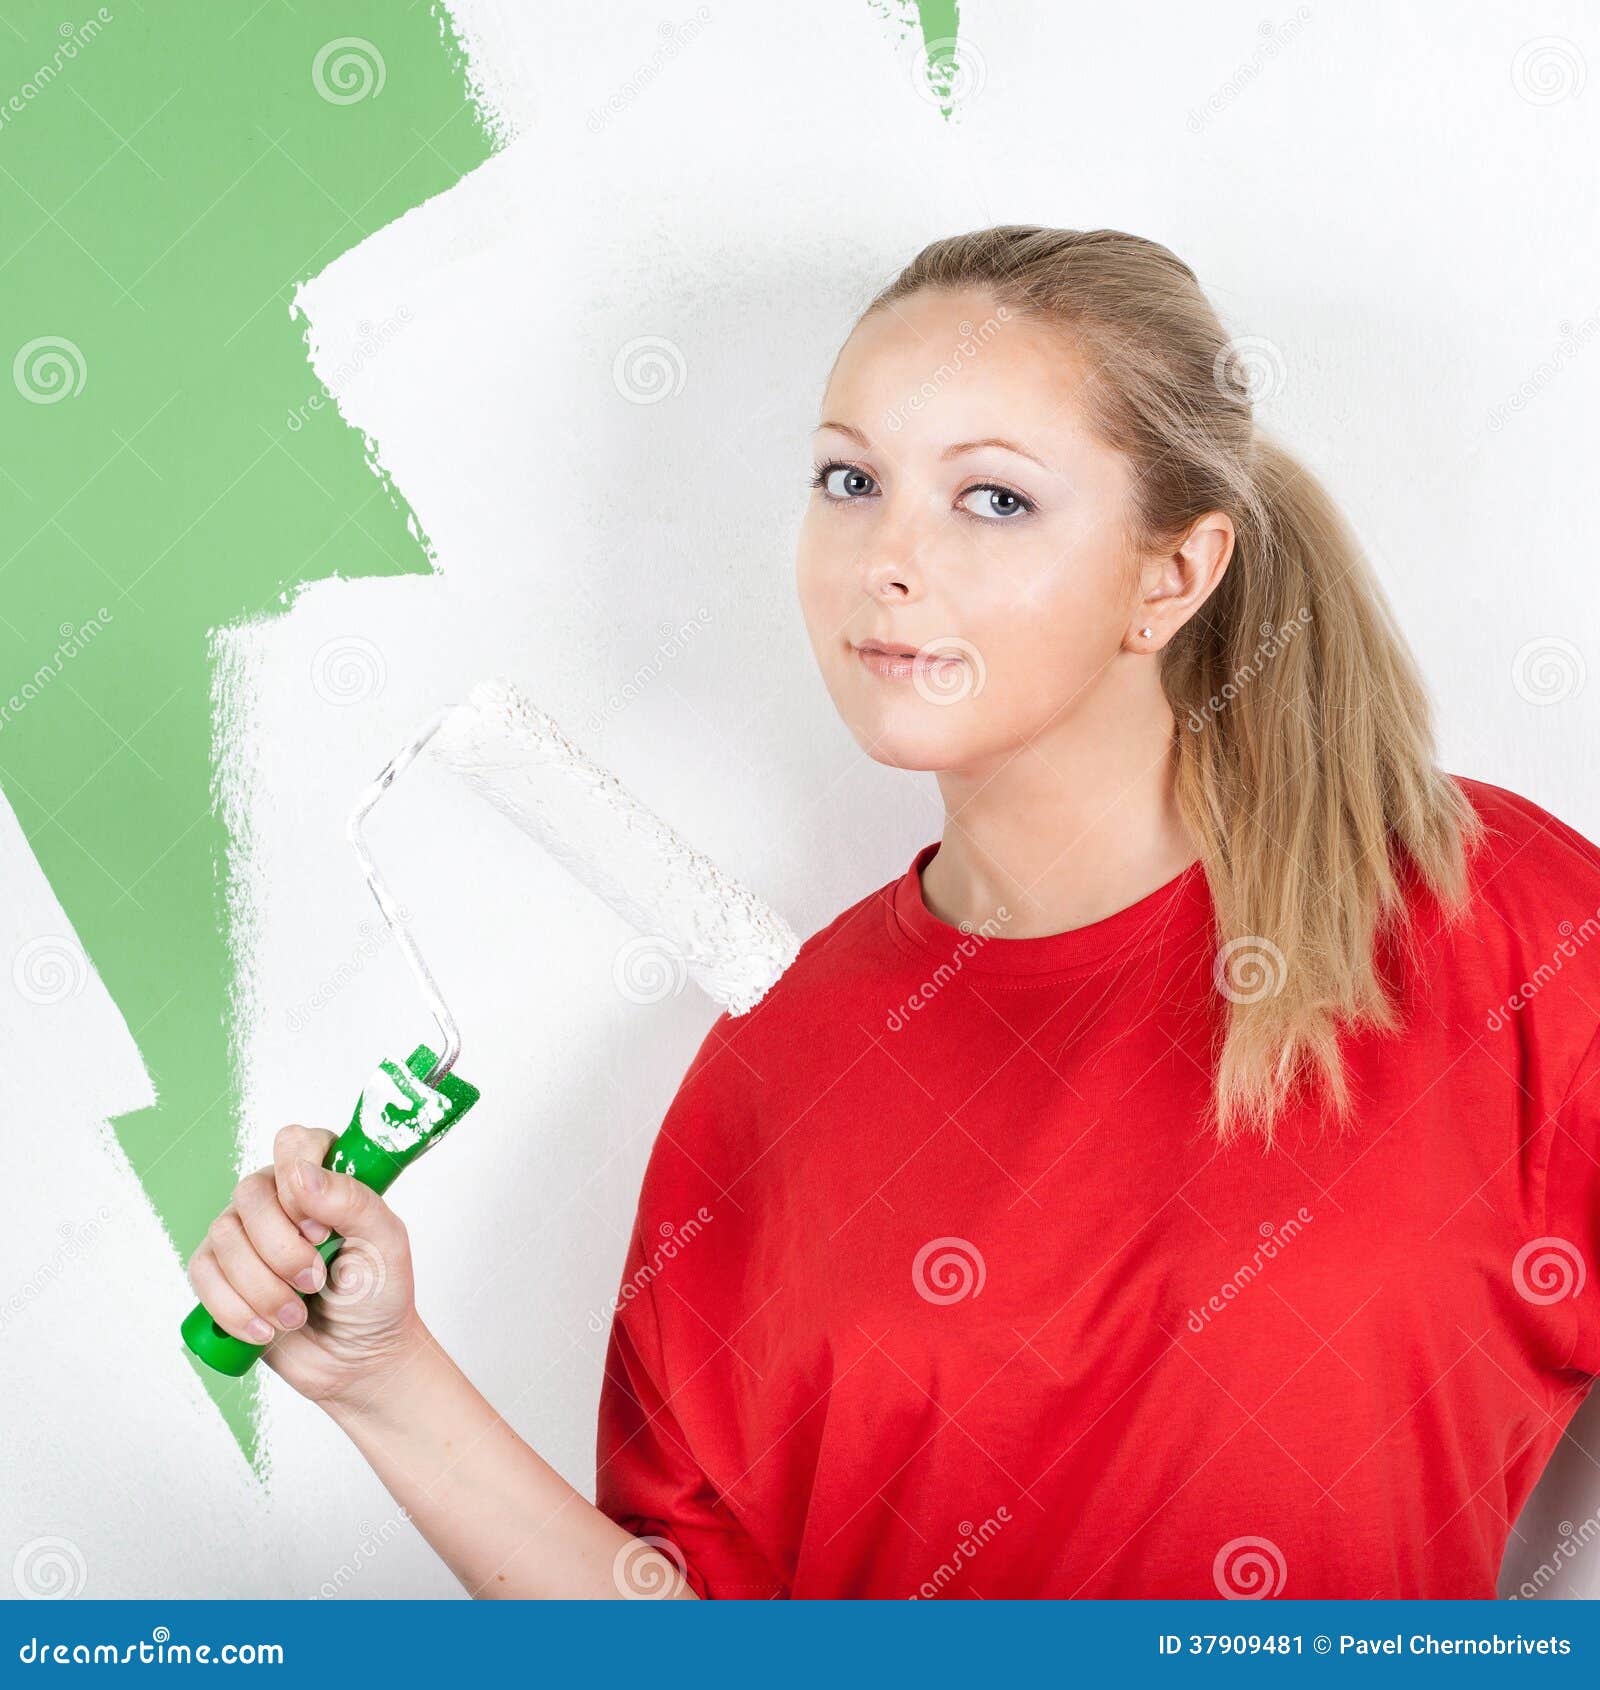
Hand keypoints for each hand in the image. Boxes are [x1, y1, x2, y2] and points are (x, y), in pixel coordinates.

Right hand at [185, 1124, 424, 1407]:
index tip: (322, 1230)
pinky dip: (235, 1310)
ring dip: (262, 1287)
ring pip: (223, 1238)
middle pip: (250, 1194)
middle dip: (282, 1250)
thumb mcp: (384, 1242)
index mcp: (323, 1177)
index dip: (298, 1182)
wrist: (357, 1359)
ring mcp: (245, 1234)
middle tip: (316, 1281)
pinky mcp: (220, 1275)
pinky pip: (202, 1277)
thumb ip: (350, 1200)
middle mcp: (278, 1198)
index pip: (294, 1143)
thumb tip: (301, 1173)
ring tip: (297, 1314)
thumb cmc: (379, 1294)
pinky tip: (267, 1330)